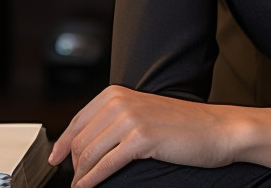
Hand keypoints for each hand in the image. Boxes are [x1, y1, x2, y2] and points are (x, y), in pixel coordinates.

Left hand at [49, 85, 237, 187]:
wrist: (216, 129)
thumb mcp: (143, 112)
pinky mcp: (141, 139)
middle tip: (74, 179)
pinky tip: (87, 187)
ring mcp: (130, 119)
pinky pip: (105, 164)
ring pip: (89, 153)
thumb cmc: (183, 125)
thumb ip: (116, 119)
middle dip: (73, 163)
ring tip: (81, 186)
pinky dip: (92, 179)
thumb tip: (86, 141)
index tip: (54, 158)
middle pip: (81, 139)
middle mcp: (120, 102)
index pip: (79, 120)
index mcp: (117, 93)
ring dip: (81, 175)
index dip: (63, 142)